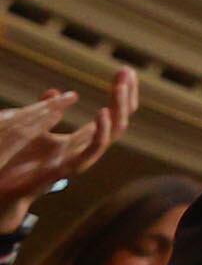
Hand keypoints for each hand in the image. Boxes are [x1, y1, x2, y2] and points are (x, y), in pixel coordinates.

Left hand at [0, 65, 133, 227]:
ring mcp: (81, 159)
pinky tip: (102, 113)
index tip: (125, 70)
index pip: (113, 114)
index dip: (121, 94)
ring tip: (120, 86)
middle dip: (126, 95)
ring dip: (120, 108)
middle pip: (119, 120)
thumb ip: (47, 113)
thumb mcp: (34, 132)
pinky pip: (93, 151)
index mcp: (82, 141)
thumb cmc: (19, 165)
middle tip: (127, 71)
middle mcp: (87, 149)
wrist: (5, 193)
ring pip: (114, 132)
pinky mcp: (69, 169)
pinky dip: (102, 132)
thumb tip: (53, 91)